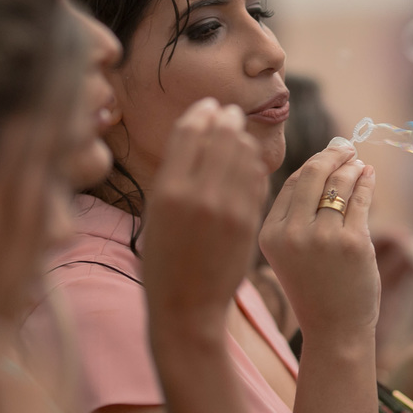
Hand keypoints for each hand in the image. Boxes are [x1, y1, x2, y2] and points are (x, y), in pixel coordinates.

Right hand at [141, 98, 268, 328]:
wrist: (186, 307)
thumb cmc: (164, 261)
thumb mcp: (156, 213)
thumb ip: (175, 174)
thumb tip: (197, 132)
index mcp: (167, 190)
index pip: (190, 132)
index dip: (201, 112)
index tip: (209, 105)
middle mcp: (199, 195)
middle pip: (221, 136)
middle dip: (227, 119)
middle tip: (231, 113)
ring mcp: (227, 208)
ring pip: (244, 154)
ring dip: (244, 139)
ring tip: (240, 135)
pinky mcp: (248, 222)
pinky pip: (257, 179)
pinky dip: (254, 165)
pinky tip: (250, 162)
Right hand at [259, 138, 379, 341]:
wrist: (334, 331)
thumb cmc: (314, 289)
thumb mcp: (289, 253)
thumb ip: (296, 215)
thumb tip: (320, 164)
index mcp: (269, 234)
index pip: (292, 183)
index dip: (313, 165)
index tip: (328, 154)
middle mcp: (292, 233)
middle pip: (313, 174)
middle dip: (333, 155)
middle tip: (346, 147)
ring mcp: (323, 238)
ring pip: (339, 184)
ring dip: (352, 167)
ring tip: (360, 163)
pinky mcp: (352, 243)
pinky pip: (360, 200)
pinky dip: (366, 182)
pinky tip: (369, 175)